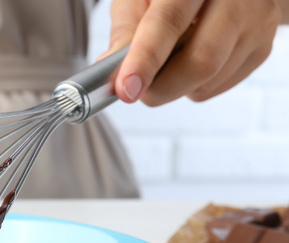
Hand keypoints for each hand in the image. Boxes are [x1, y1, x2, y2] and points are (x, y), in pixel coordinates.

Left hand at [106, 0, 283, 105]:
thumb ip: (126, 31)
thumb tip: (110, 70)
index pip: (169, 22)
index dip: (145, 59)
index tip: (126, 89)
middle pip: (200, 60)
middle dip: (160, 88)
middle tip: (133, 91)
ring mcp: (256, 21)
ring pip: (209, 79)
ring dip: (175, 86)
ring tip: (165, 63)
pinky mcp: (263, 46)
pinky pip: (218, 86)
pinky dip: (193, 86)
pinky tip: (188, 61)